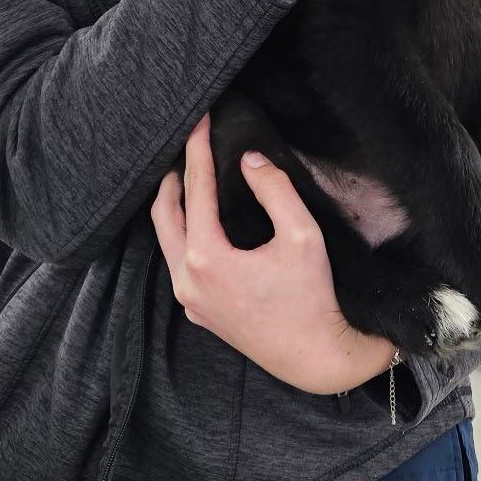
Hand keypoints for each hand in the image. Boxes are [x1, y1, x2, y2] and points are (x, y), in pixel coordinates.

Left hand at [150, 116, 398, 396]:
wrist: (315, 358)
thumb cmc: (313, 298)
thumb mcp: (302, 235)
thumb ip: (275, 190)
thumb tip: (249, 160)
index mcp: (207, 258)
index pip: (196, 189)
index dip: (198, 150)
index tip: (200, 121)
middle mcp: (188, 280)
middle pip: (164, 214)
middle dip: (173, 176)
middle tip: (187, 146)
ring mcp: (191, 300)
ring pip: (167, 241)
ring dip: (175, 207)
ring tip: (189, 178)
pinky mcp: (200, 313)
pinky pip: (179, 265)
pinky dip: (184, 236)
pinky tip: (201, 224)